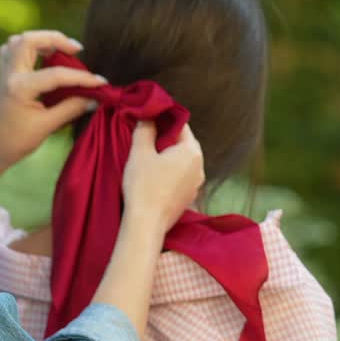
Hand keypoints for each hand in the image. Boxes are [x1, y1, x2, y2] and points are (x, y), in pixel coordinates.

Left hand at [0, 30, 106, 177]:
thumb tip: (94, 98)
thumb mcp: (46, 127)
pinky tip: (42, 56)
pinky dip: (28, 47)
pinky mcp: (4, 75)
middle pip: (30, 40)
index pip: (56, 74)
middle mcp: (11, 75)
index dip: (82, 78)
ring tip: (60, 50)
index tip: (101, 82)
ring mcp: (5, 73)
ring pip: (19, 41)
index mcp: (20, 88)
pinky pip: (12, 50)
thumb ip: (71, 109)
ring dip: (41, 40)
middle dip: (55, 39)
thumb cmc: (17, 141)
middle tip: (76, 50)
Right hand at [122, 122, 203, 237]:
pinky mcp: (189, 197)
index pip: (180, 124)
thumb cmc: (143, 186)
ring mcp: (196, 184)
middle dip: (165, 138)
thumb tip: (149, 116)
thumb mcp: (140, 152)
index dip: (163, 119)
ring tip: (147, 159)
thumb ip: (145, 129)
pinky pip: (180, 176)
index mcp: (192, 151)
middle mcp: (200, 166)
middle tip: (145, 139)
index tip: (148, 119)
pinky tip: (153, 177)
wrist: (146, 224)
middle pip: (183, 143)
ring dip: (167, 156)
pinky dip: (169, 172)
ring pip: (182, 161)